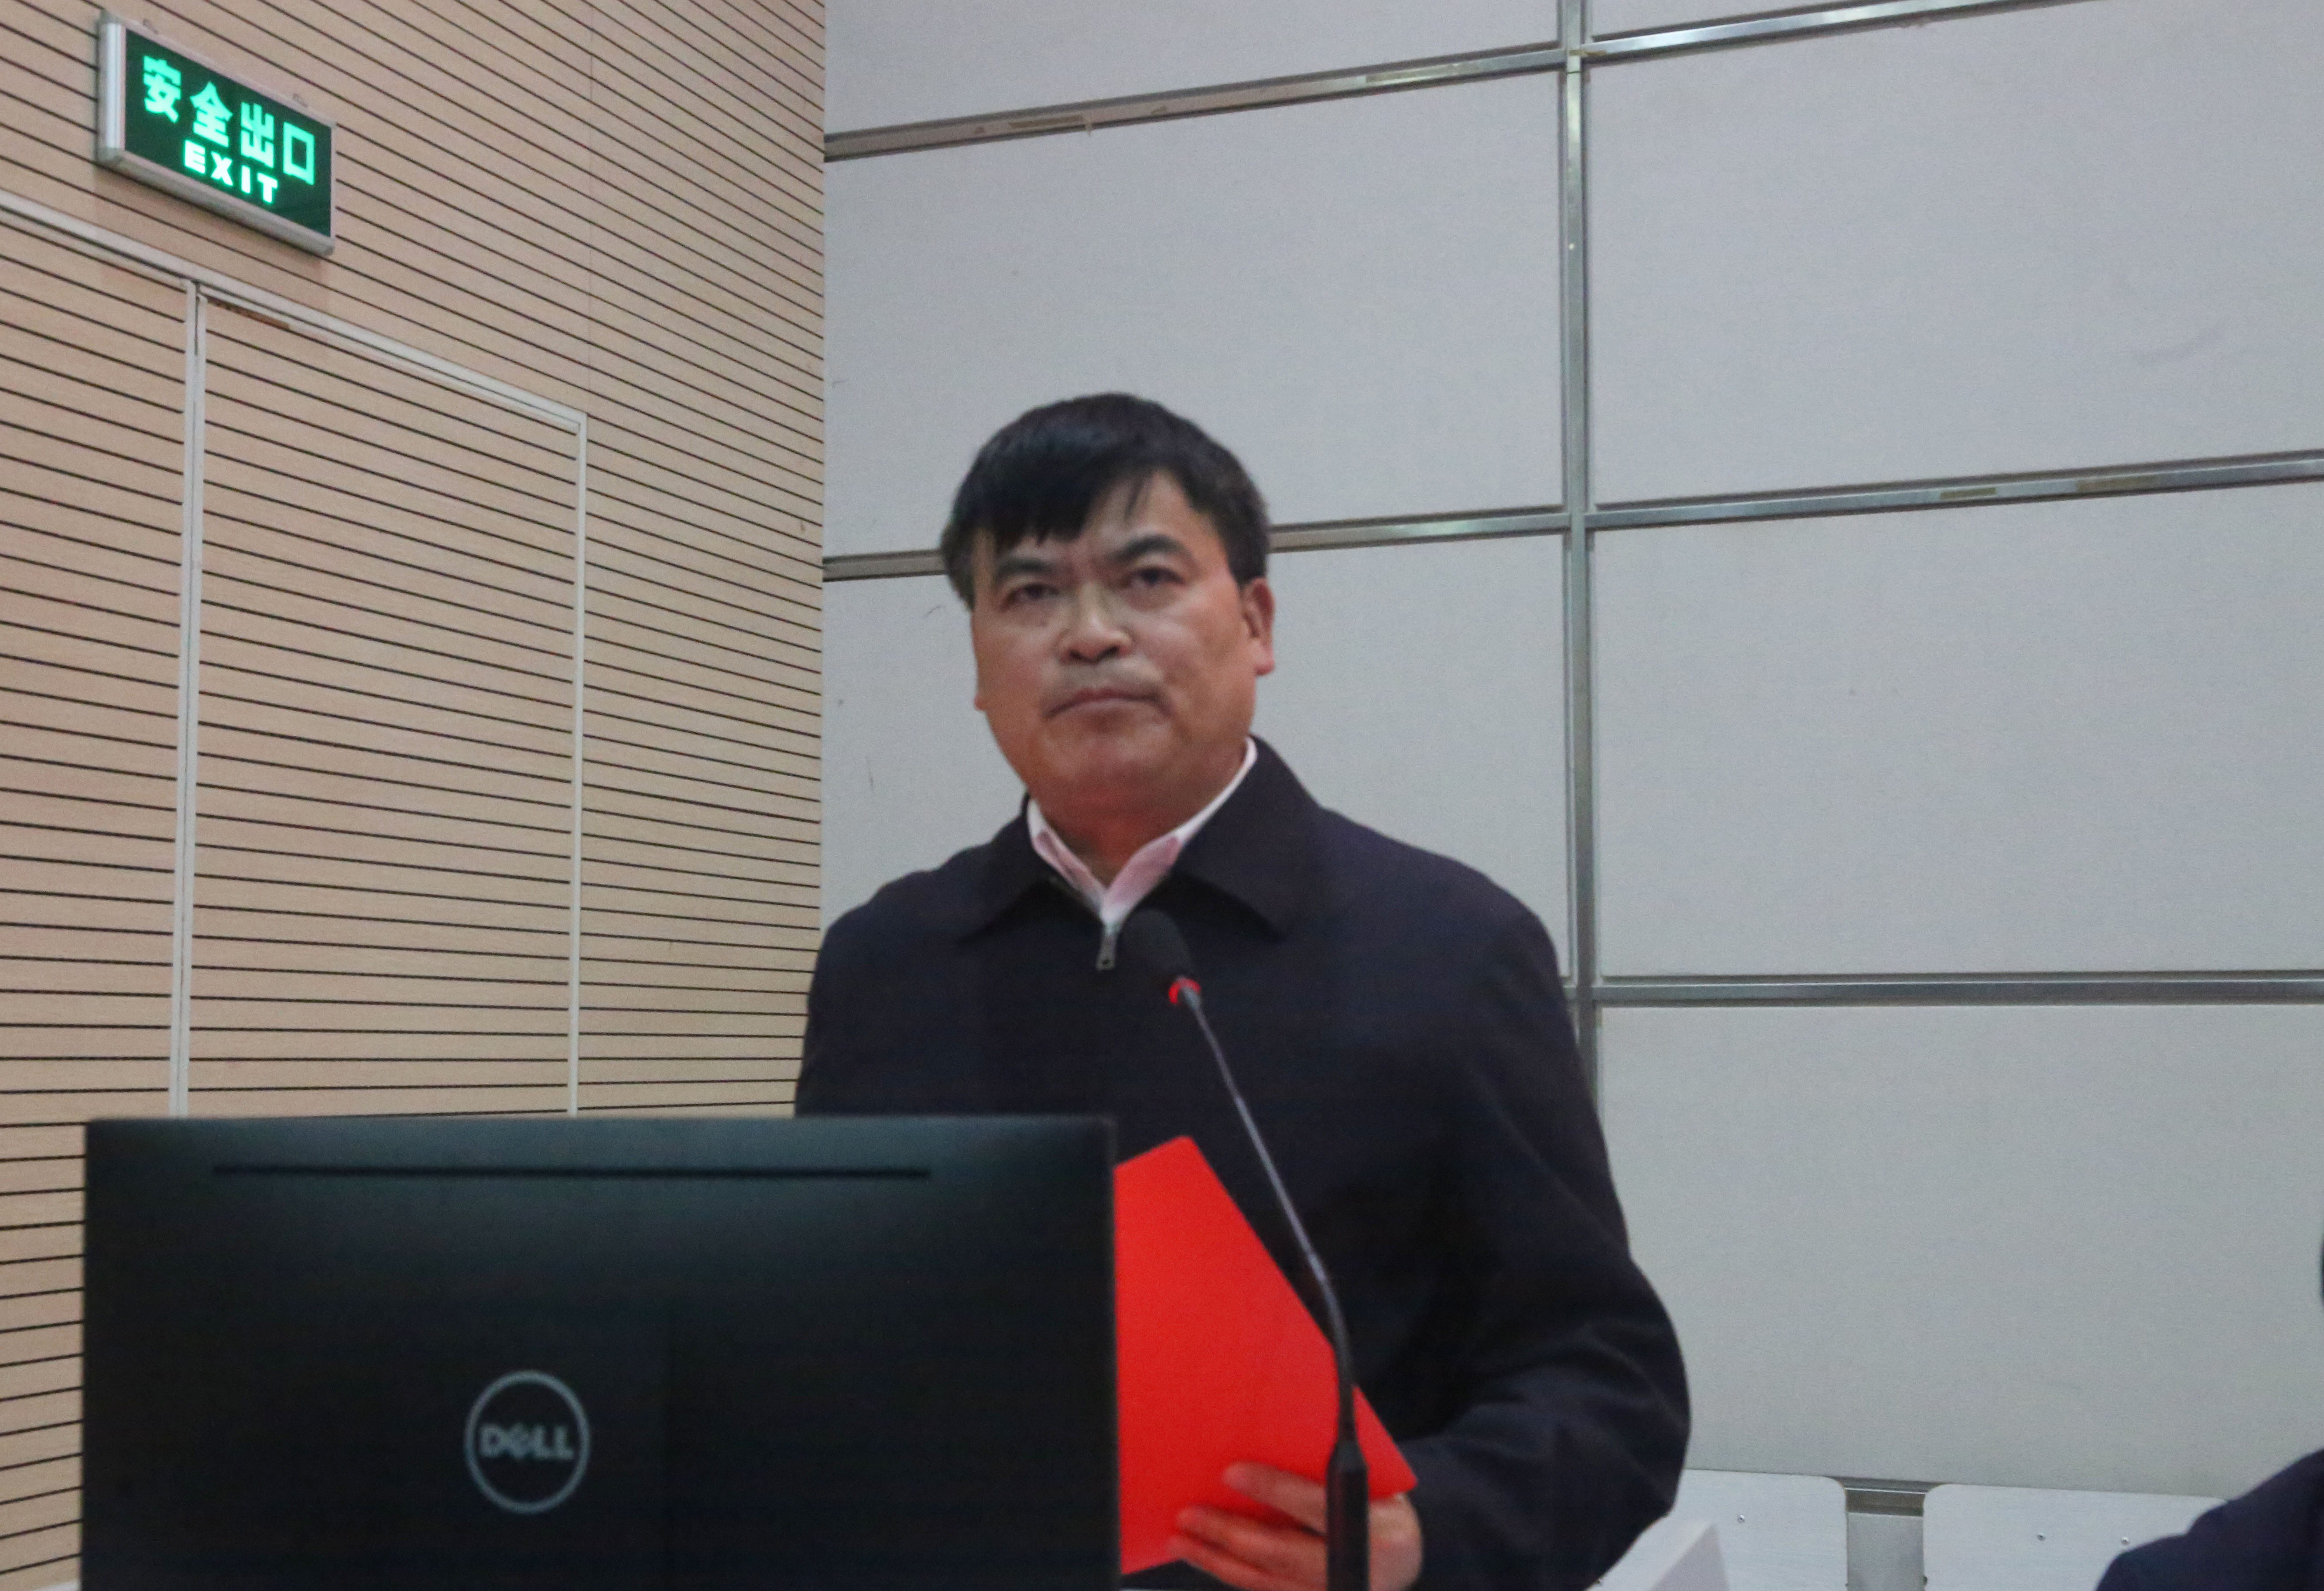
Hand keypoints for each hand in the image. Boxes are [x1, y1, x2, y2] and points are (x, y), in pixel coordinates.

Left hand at [1170, 1461, 1422, 1590]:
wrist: (1406, 1553)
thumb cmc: (1378, 1499)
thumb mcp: (1371, 1477)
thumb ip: (1329, 1464)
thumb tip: (1267, 1432)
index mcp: (1378, 1524)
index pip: (1314, 1503)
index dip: (1272, 1489)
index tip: (1230, 1472)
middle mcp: (1358, 1567)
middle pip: (1280, 1551)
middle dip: (1229, 1532)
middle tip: (1188, 1513)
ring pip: (1265, 1580)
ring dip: (1217, 1560)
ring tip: (1181, 1539)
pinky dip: (1232, 1575)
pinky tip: (1206, 1557)